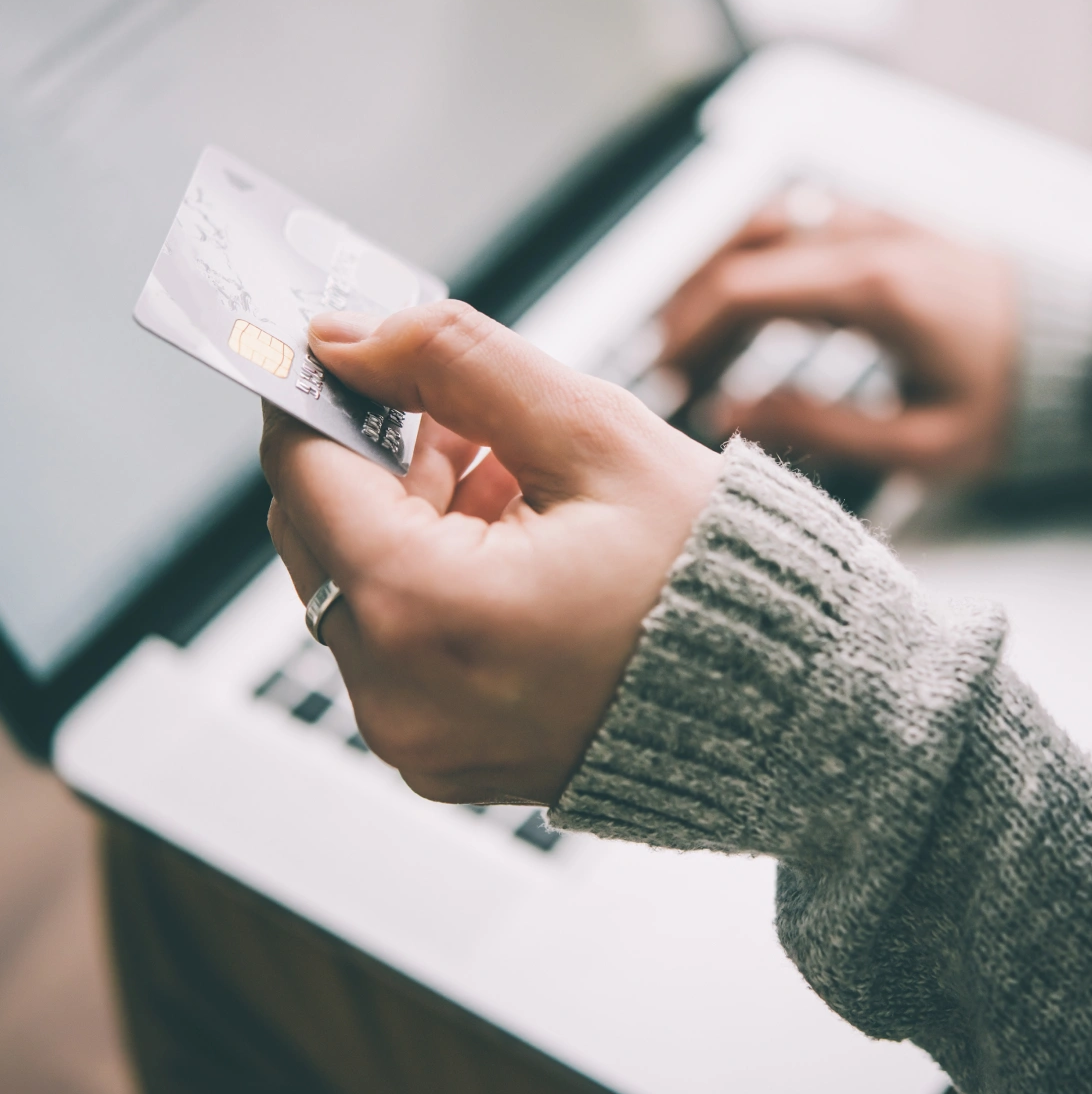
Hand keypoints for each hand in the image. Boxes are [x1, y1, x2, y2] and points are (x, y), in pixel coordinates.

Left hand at [260, 301, 721, 805]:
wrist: (787, 703)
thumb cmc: (717, 579)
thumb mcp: (595, 436)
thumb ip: (458, 362)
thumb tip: (350, 338)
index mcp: (425, 613)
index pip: (303, 469)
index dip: (319, 392)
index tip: (347, 351)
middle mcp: (397, 696)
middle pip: (319, 529)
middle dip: (382, 456)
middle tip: (470, 419)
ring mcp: (416, 739)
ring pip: (357, 584)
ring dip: (414, 517)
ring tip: (522, 491)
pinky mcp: (440, 755)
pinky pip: (396, 644)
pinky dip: (434, 583)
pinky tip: (519, 550)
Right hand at [661, 196, 1018, 475]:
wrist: (1088, 354)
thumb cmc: (1012, 406)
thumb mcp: (922, 444)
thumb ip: (819, 427)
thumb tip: (727, 410)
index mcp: (874, 290)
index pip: (743, 290)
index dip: (688, 334)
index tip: (665, 381)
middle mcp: (869, 238)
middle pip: (739, 249)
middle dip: (688, 308)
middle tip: (666, 368)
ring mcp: (878, 222)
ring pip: (763, 224)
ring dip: (715, 274)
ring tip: (692, 338)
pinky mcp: (887, 225)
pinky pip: (798, 222)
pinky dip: (755, 257)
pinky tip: (745, 306)